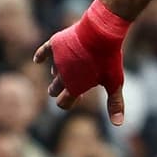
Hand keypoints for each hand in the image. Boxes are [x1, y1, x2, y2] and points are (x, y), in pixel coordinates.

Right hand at [35, 0, 128, 125]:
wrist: (101, 31)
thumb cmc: (109, 59)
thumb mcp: (115, 82)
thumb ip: (115, 104)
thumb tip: (118, 124)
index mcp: (74, 87)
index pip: (63, 103)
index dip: (67, 103)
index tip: (75, 99)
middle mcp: (62, 75)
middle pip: (54, 89)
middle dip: (57, 90)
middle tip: (63, 89)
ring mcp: (57, 59)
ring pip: (54, 71)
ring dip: (59, 73)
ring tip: (68, 70)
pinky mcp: (55, 44)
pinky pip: (43, 52)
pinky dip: (40, 56)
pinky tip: (38, 60)